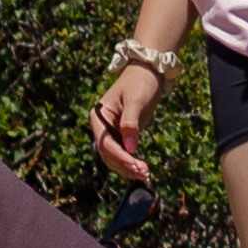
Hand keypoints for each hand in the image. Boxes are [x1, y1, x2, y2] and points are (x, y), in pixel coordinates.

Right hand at [89, 55, 165, 190]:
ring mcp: (111, 131)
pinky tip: (142, 171)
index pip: (105, 142)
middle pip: (108, 153)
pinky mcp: (122, 135)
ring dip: (127, 168)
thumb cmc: (140, 82)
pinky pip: (124, 153)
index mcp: (99, 116)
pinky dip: (131, 163)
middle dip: (124, 165)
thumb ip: (130, 123)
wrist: (148, 72)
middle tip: (143, 173)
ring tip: (144, 175)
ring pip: (114, 157)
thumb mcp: (136, 100)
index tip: (135, 165)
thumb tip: (130, 147)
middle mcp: (102, 126)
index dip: (120, 156)